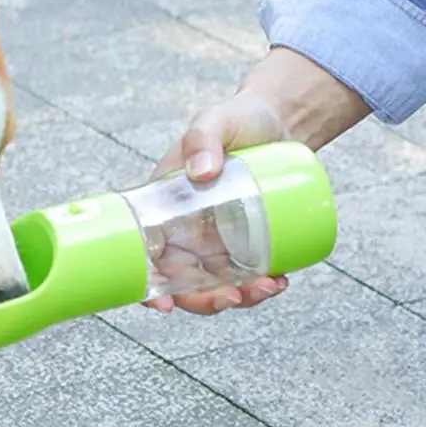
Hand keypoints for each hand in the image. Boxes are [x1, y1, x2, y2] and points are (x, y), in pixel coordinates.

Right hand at [146, 47, 370, 315]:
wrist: (281, 119)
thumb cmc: (237, 119)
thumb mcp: (214, 121)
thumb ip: (203, 137)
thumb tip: (202, 172)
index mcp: (163, 210)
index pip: (145, 259)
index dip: (148, 291)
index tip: (163, 307)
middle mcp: (185, 231)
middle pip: (183, 283)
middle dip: (205, 302)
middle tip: (233, 297)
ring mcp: (217, 240)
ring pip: (218, 285)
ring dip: (239, 297)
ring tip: (269, 286)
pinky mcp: (248, 241)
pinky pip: (248, 273)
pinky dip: (262, 285)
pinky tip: (280, 280)